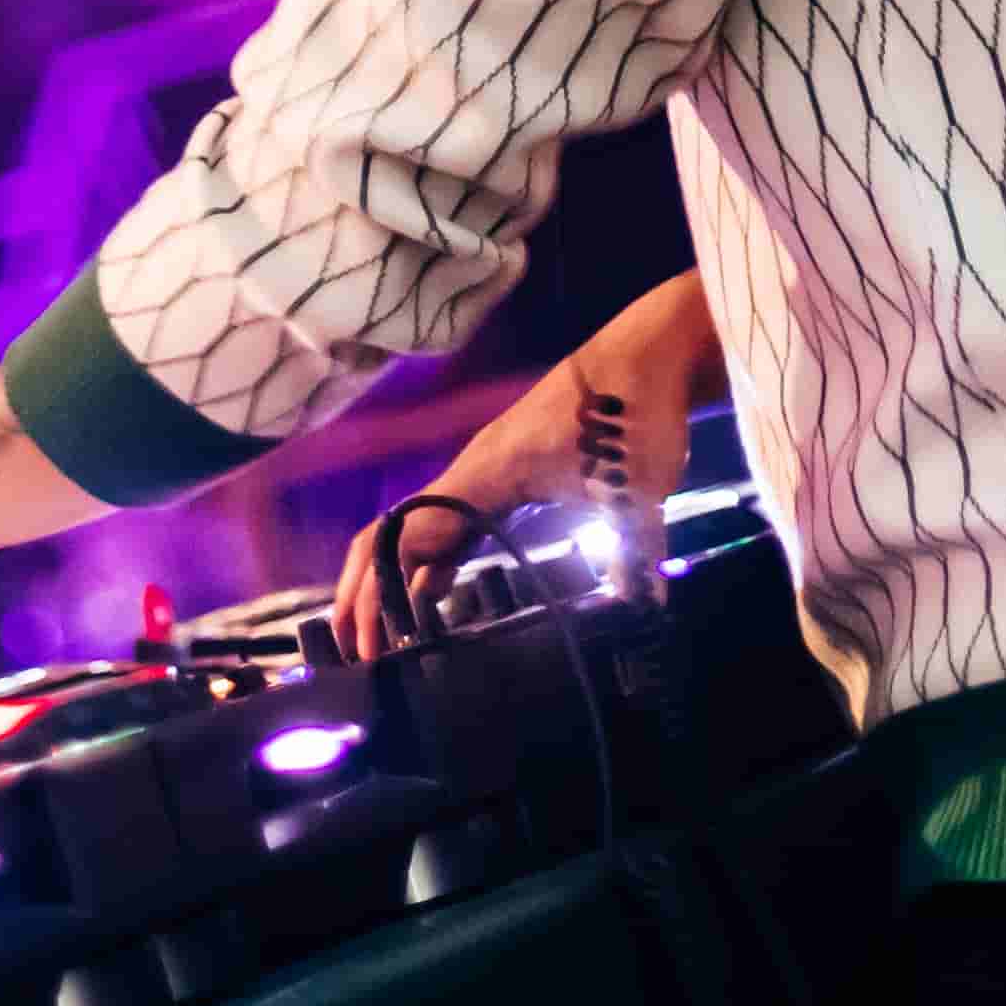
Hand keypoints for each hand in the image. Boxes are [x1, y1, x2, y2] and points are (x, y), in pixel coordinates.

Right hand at [334, 273, 720, 661]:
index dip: (379, 593)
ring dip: (392, 577)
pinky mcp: (507, 478)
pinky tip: (433, 597)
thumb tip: (647, 607)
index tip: (374, 647)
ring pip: (417, 528)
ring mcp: (485, 474)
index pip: (406, 536)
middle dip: (364, 590)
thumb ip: (634, 551)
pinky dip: (430, 561)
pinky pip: (450, 524)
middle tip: (356, 652)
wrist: (650, 353)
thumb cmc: (635, 412)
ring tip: (383, 638)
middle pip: (391, 532)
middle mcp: (471, 472)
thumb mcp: (636, 488)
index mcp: (485, 473)